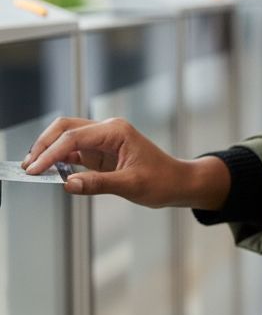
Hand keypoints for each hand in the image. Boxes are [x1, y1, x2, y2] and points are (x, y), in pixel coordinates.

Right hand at [21, 115, 194, 208]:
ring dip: (50, 152)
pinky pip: (75, 152)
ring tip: (33, 170)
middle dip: (44, 145)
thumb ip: (98, 183)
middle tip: (28, 166)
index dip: (51, 153)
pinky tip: (50, 172)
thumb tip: (68, 184)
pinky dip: (61, 160)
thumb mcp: (131, 185)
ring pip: (68, 138)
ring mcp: (104, 140)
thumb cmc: (162, 181)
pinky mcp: (102, 152)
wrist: (179, 182)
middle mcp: (108, 131)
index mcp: (116, 131)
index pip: (74, 137)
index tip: (35, 169)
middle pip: (65, 129)